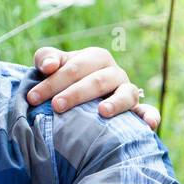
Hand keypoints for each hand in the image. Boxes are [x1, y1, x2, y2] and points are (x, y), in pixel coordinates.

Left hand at [29, 46, 159, 130]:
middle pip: (97, 80)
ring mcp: (128, 91)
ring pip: (125, 94)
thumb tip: (48, 66)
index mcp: (95, 58)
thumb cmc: (64, 81)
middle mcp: (115, 73)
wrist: (82, 99)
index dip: (52, 82)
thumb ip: (46, 59)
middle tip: (57, 106)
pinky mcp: (137, 110)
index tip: (32, 98)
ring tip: (101, 112)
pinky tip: (148, 125)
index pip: (74, 67)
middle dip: (75, 93)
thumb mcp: (53, 66)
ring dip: (115, 103)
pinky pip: (147, 112)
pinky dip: (150, 116)